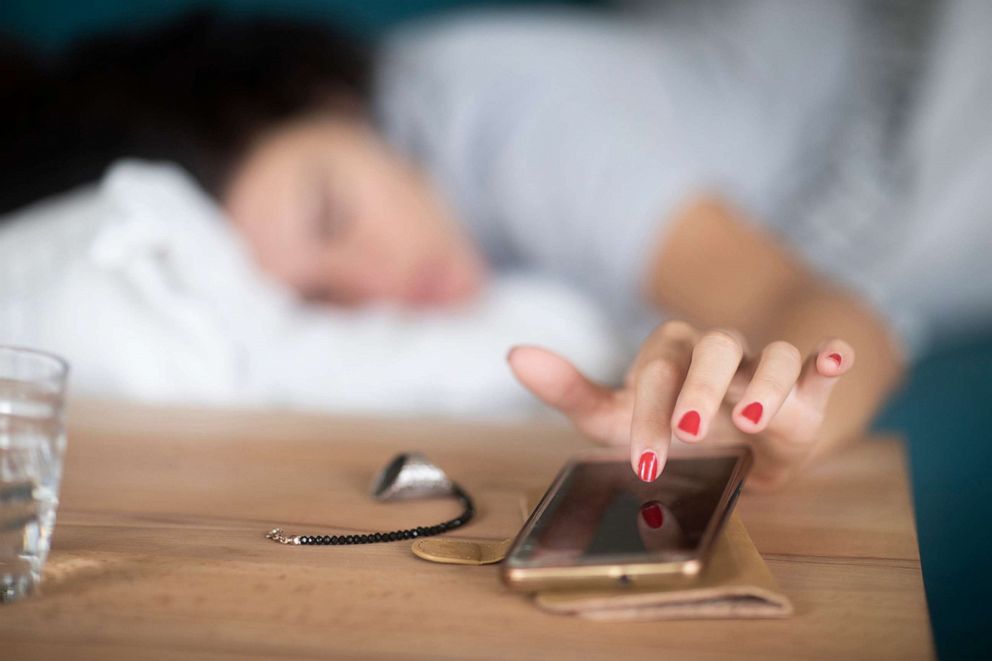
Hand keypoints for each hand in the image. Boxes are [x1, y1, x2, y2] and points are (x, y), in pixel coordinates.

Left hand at [508, 321, 853, 488]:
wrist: (735, 442)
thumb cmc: (669, 427)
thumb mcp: (617, 417)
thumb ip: (569, 389)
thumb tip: (513, 353)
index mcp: (669, 356)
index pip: (656, 368)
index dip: (649, 411)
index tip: (646, 463)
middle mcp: (716, 355)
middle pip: (714, 348)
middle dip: (701, 389)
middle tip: (691, 432)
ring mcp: (760, 368)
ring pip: (771, 354)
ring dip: (765, 383)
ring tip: (752, 420)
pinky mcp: (804, 387)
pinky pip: (818, 362)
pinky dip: (829, 358)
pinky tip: (832, 359)